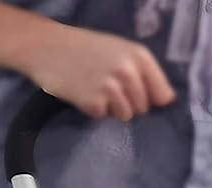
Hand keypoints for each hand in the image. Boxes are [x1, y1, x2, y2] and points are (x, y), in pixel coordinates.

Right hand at [26, 26, 174, 120]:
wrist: (45, 45)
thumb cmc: (85, 49)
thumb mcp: (119, 51)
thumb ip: (143, 73)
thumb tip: (166, 101)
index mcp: (139, 56)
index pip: (163, 95)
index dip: (152, 100)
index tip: (139, 95)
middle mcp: (128, 71)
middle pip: (144, 109)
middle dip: (129, 103)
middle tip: (107, 86)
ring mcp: (111, 87)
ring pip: (126, 116)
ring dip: (111, 108)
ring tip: (95, 88)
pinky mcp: (94, 101)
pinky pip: (104, 117)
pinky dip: (93, 109)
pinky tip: (83, 92)